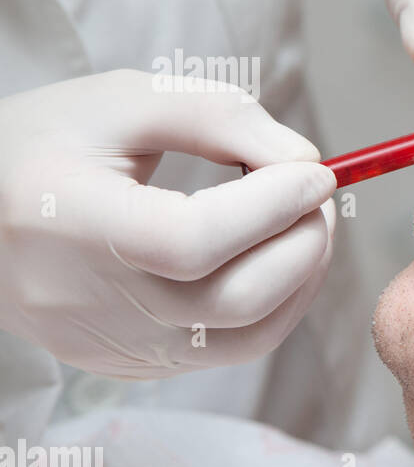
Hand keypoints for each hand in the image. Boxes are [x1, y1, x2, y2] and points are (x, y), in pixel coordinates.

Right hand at [0, 70, 337, 377]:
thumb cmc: (41, 145)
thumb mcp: (120, 101)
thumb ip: (217, 116)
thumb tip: (304, 160)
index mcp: (68, 225)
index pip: (192, 241)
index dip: (271, 207)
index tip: (315, 171)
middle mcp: (85, 303)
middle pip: (232, 302)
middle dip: (303, 246)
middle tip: (319, 198)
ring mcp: (108, 345)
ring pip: (244, 340)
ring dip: (300, 283)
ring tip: (306, 227)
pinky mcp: (127, 364)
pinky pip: (225, 353)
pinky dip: (271, 308)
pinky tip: (273, 260)